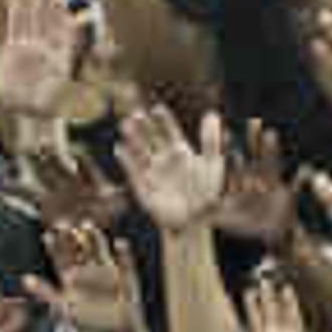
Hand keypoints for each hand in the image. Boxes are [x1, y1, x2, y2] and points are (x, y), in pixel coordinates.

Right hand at [114, 105, 229, 231]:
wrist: (194, 223)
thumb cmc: (206, 194)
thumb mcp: (211, 165)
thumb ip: (211, 141)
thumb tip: (212, 114)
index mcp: (180, 152)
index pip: (169, 130)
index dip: (162, 119)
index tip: (156, 108)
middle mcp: (163, 159)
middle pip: (150, 138)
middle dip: (142, 126)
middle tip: (136, 114)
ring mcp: (152, 173)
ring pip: (139, 153)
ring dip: (132, 139)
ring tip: (125, 126)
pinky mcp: (143, 188)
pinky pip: (133, 173)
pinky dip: (126, 161)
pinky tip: (119, 149)